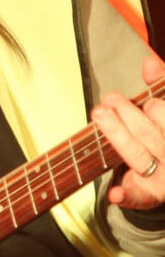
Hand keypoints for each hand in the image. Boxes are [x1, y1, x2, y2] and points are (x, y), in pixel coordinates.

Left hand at [91, 56, 164, 209]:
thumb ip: (162, 86)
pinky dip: (127, 195)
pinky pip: (139, 196)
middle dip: (130, 115)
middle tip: (109, 99)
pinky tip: (115, 193)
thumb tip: (149, 63)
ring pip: (139, 155)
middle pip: (153, 136)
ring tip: (100, 112)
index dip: (159, 111)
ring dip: (117, 134)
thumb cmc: (164, 127)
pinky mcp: (150, 194)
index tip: (149, 102)